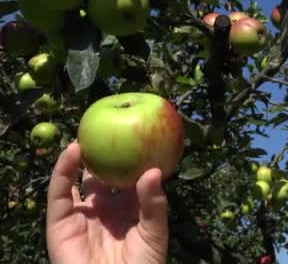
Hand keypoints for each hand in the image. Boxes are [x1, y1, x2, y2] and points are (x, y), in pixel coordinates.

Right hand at [46, 143, 168, 263]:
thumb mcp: (154, 233)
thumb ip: (154, 203)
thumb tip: (154, 170)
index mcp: (129, 210)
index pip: (129, 179)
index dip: (132, 158)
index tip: (139, 133)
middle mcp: (105, 210)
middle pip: (102, 176)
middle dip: (105, 154)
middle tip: (110, 127)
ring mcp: (82, 216)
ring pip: (78, 180)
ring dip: (80, 157)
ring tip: (88, 132)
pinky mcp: (61, 223)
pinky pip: (60, 193)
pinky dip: (62, 170)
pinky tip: (73, 149)